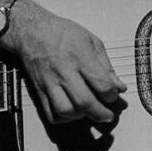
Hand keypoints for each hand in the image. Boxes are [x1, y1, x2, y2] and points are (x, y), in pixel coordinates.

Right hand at [2, 0, 126, 124]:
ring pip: (66, 111)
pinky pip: (50, 113)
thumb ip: (107, 66)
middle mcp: (64, 72)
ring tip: (88, 111)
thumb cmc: (63, 33)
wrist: (32, 32)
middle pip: (84, 102)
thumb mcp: (91, 41)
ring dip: (81, 116)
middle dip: (100, 113)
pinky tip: (72, 112)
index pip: (102, 84)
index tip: (114, 94)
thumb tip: (119, 87)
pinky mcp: (40, 91)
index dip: (112, 95)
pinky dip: (63, 118)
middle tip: (108, 115)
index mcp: (80, 57)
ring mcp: (50, 83)